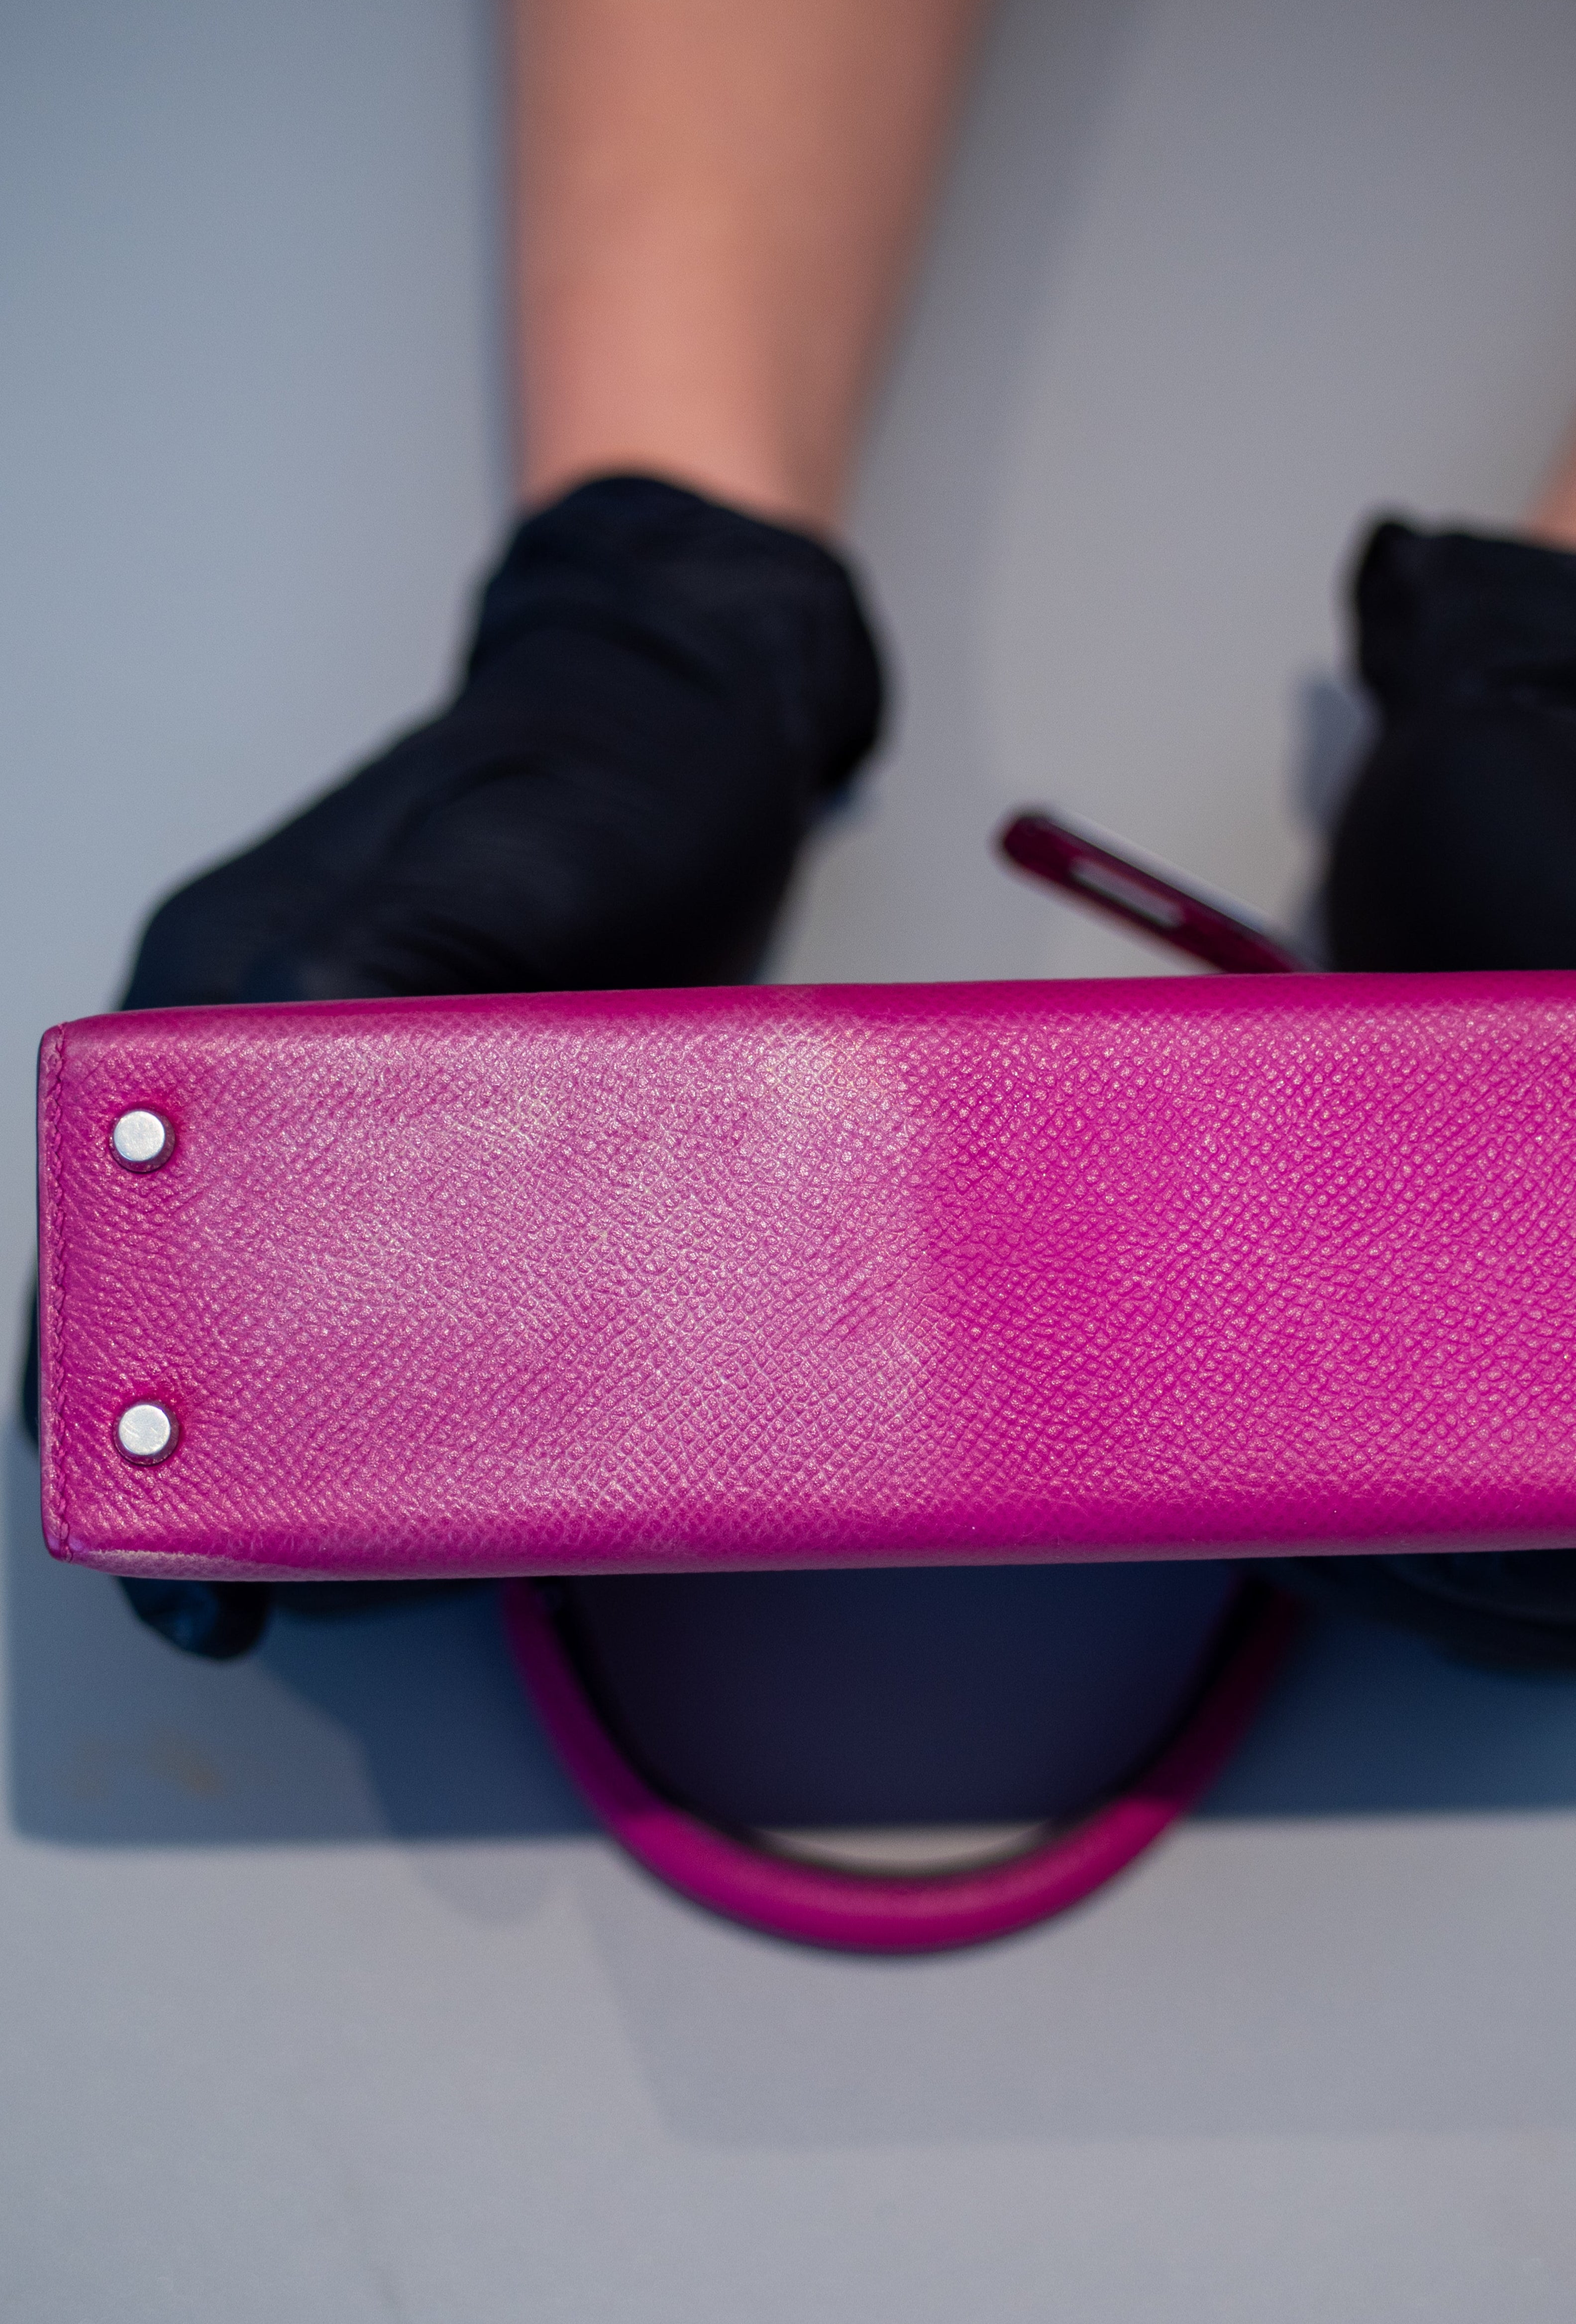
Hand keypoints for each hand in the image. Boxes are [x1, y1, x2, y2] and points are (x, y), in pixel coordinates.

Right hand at [54, 474, 884, 1657]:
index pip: (113, 1242)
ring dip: (347, 1446)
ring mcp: (379, 1110)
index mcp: (219, 1006)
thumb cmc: (594, 776)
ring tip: (407, 1562)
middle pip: (204, 1308)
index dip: (115, 1405)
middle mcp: (269, 1073)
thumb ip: (360, 981)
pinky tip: (503, 1460)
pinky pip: (443, 1287)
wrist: (714, 727)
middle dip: (226, 1464)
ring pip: (322, 1318)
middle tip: (288, 1595)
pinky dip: (452, 1383)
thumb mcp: (479, 875)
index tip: (169, 1549)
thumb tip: (272, 1103)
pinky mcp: (490, 1135)